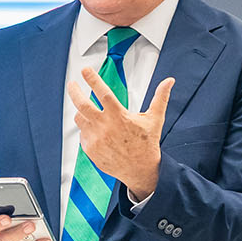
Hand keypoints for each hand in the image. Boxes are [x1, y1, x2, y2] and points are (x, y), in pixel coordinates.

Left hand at [67, 70, 172, 201]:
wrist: (140, 170)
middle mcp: (105, 127)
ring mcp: (96, 139)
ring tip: (87, 109)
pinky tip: (96, 130)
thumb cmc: (146, 144)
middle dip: (74, 91)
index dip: (93, 79)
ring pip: (80, 118)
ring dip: (81, 111)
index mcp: (120, 117)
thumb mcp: (155, 119)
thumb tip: (169, 81)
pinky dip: (86, 128)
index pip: (103, 93)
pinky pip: (82, 133)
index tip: (85, 71)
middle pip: (82, 104)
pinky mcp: (90, 149)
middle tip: (72, 84)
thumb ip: (160, 98)